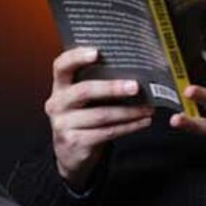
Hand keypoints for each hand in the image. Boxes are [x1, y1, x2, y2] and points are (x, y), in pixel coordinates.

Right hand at [45, 47, 154, 189]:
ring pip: (101, 115)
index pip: (61, 66)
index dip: (76, 57)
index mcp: (59, 86)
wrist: (70, 153)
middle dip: (112, 88)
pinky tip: (142, 122)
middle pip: (84, 91)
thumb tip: (132, 70)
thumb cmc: (82, 117)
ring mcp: (63, 124)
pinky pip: (107, 132)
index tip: (96, 52)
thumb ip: (94, 83)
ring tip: (148, 108)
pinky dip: (128, 127)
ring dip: (128, 111)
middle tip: (135, 86)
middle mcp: (57, 104)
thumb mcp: (81, 100)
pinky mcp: (75, 142)